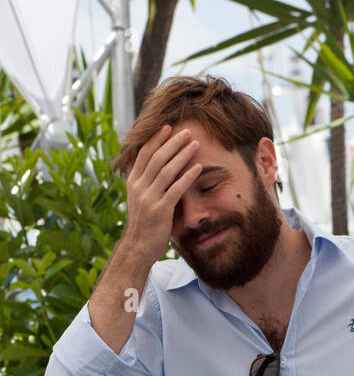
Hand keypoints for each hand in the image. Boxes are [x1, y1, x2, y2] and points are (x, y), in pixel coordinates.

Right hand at [123, 124, 202, 264]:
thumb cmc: (144, 223)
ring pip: (166, 170)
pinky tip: (198, 167)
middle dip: (172, 143)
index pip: (144, 154)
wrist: (138, 248)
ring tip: (195, 144)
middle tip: (187, 131)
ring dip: (182, 155)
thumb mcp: (140, 199)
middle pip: (156, 158)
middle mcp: (138, 187)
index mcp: (133, 182)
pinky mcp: (160, 210)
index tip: (168, 128)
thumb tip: (157, 167)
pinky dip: (187, 177)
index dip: (156, 139)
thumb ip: (147, 183)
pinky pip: (175, 189)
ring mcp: (149, 198)